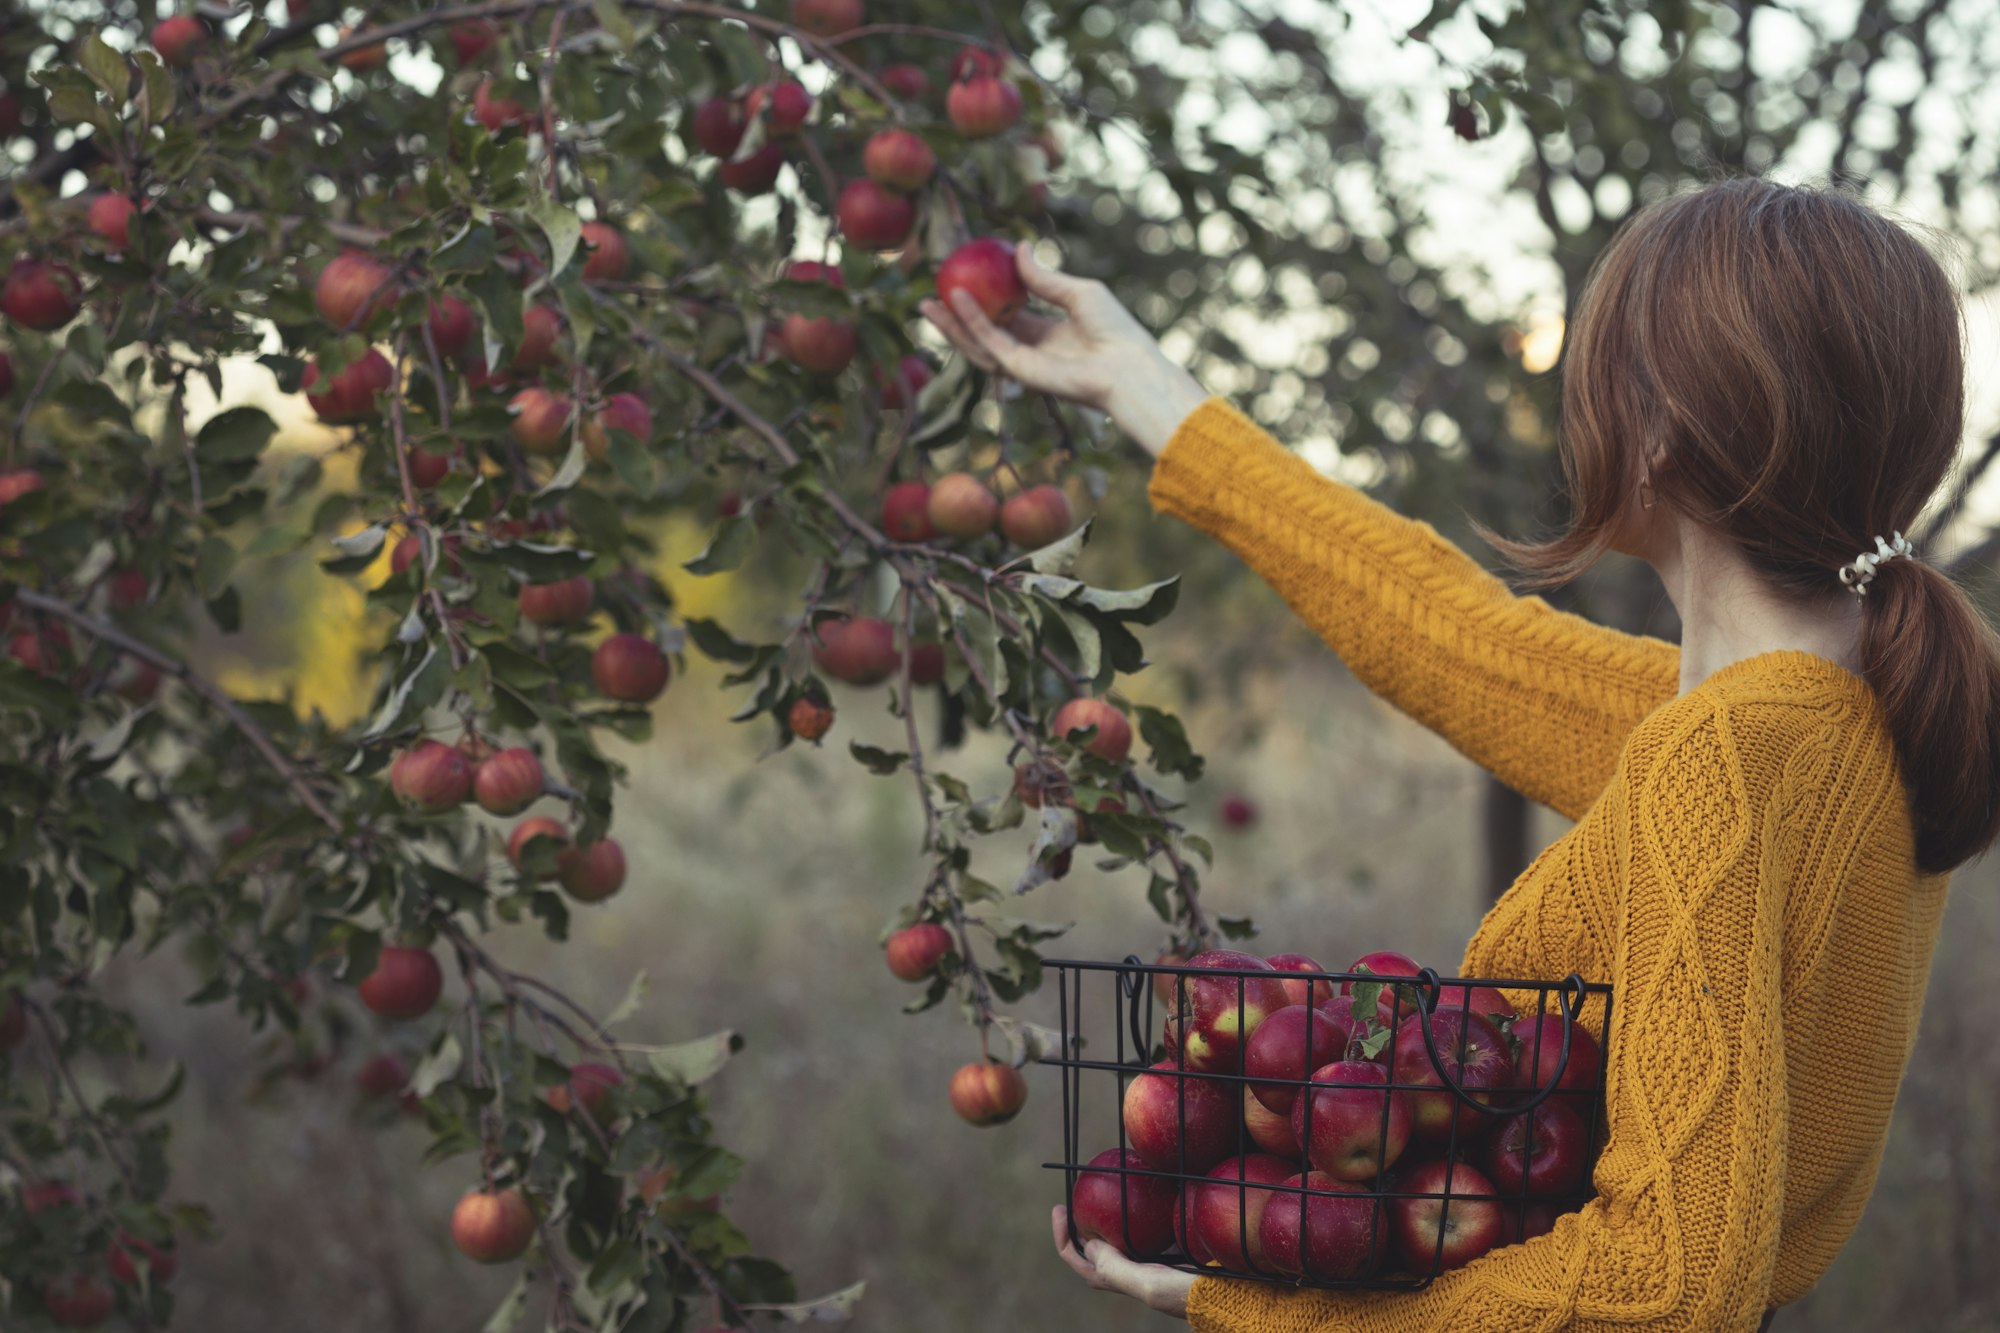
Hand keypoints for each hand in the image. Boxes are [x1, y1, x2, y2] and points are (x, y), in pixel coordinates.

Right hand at [920, 247, 1208, 456]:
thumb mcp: (1077, 292)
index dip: (984, 298)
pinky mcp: (1020, 370)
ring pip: (978, 342)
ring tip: (928, 303)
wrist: (1127, 365)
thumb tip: (1019, 248)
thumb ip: (1044, 278)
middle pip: (985, 331)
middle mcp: (1031, 349)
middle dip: (956, 316)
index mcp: (1048, 331)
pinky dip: (972, 323)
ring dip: (952, 324)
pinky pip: (990, 343)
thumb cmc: (1114, 328)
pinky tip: (957, 300)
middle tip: (933, 292)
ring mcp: (1024, 362)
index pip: (1007, 314)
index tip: (964, 277)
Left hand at [1051, 1205, 1195, 1319]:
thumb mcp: (1145, 1284)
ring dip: (1103, 1218)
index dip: (1062, 1234)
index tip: (1060, 1207)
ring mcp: (1141, 1261)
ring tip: (1101, 1194)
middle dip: (1079, 1223)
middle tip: (1076, 1197)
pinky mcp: (1159, 1252)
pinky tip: (1137, 1199)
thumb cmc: (1180, 1292)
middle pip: (1091, 1246)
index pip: (1076, 1257)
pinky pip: (1137, 1231)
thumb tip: (1089, 1241)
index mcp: (1114, 1279)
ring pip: (1113, 1237)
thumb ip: (1114, 1268)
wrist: (1218, 1294)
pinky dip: (1131, 1216)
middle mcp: (1123, 1271)